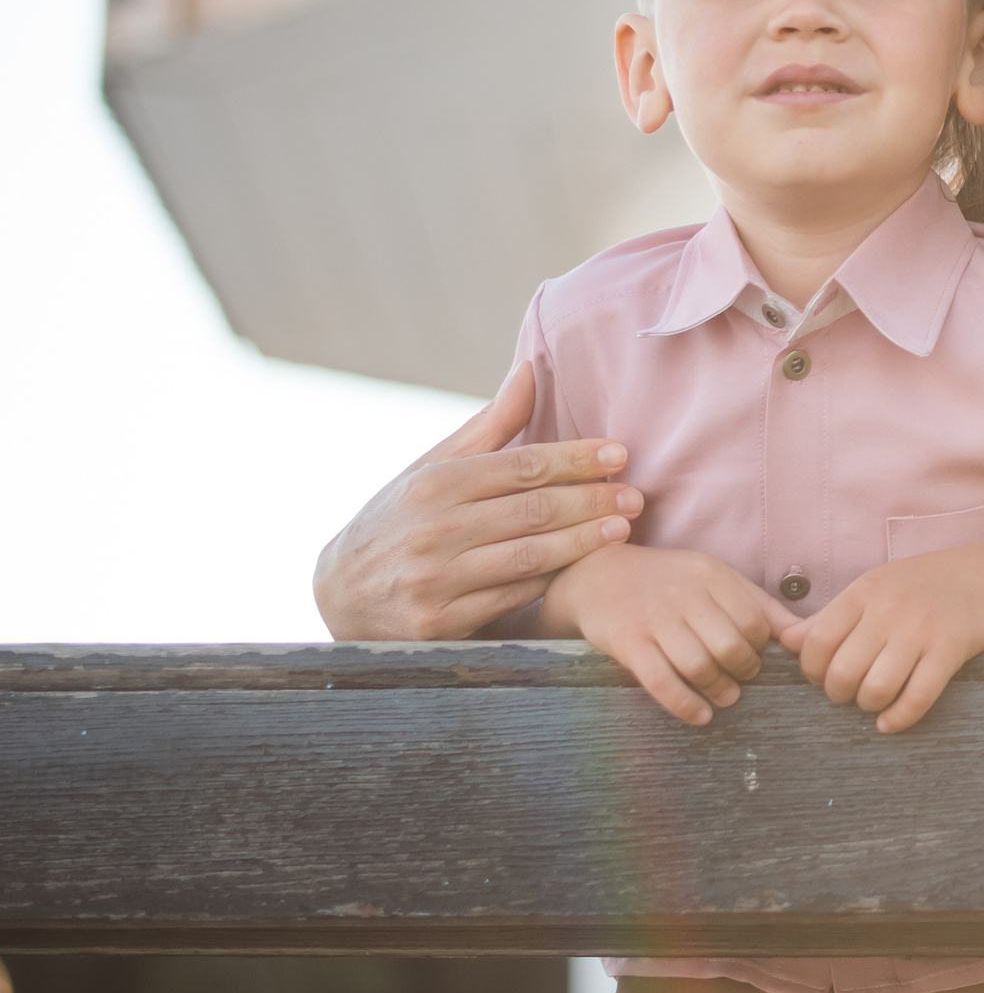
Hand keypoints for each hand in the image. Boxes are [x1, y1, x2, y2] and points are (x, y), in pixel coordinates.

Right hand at [312, 363, 646, 639]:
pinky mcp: (439, 623)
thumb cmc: (401, 519)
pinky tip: (585, 570)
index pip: (522, 466)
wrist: (339, 594)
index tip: (618, 454)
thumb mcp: (433, 467)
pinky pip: (512, 598)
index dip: (576, 459)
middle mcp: (433, 528)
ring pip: (529, 556)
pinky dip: (551, 582)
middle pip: (533, 510)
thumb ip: (489, 426)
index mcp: (434, 482)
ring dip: (583, 542)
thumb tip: (531, 369)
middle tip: (635, 495)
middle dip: (591, 500)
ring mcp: (435, 579)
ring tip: (623, 528)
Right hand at [544, 545, 801, 725]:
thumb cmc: (670, 581)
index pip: (753, 619)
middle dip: (744, 669)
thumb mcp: (716, 579)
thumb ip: (760, 605)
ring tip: (726, 696)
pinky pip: (661, 681)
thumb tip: (805, 636)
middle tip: (743, 678)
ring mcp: (653, 619)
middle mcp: (684, 595)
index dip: (761, 646)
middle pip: (729, 645)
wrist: (599, 576)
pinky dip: (684, 704)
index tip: (756, 656)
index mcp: (711, 575)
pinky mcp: (627, 643)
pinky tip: (700, 716)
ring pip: (698, 665)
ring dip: (718, 689)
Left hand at [777, 545, 983, 732]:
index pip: (817, 642)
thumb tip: (787, 642)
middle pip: (842, 672)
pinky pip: (917, 698)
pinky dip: (898, 719)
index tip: (824, 676)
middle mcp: (890, 609)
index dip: (813, 670)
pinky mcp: (951, 650)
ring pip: (876, 689)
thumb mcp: (874, 588)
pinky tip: (891, 721)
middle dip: (839, 694)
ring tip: (873, 701)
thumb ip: (831, 616)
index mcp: (865, 591)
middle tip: (849, 692)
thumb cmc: (923, 585)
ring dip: (868, 705)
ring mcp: (922, 630)